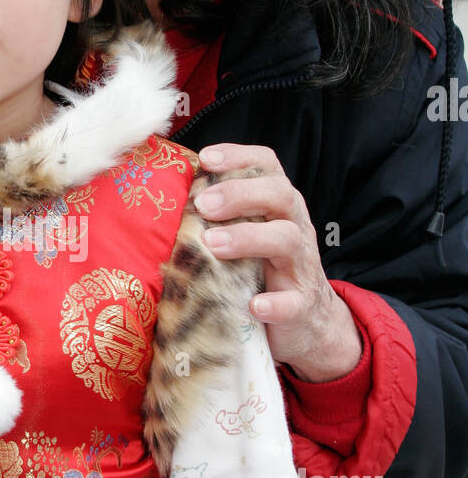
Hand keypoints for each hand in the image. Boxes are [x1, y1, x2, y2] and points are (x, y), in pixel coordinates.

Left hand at [194, 144, 362, 381]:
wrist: (307, 321)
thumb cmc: (264, 271)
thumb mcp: (247, 234)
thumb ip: (220, 215)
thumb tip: (170, 194)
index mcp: (277, 206)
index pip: (267, 166)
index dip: (239, 156)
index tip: (205, 159)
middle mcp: (294, 227)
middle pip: (280, 194)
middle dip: (239, 194)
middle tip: (203, 205)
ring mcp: (300, 267)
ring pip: (287, 239)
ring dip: (249, 238)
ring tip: (213, 244)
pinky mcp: (301, 306)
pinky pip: (293, 302)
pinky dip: (274, 304)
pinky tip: (253, 306)